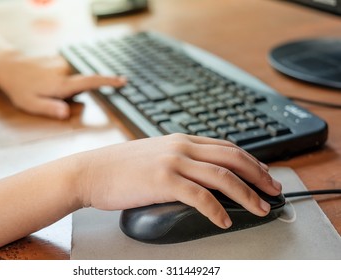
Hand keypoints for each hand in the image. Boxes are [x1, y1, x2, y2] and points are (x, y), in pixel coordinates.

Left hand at [0, 53, 125, 118]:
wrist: (7, 64)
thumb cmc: (19, 88)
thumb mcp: (31, 105)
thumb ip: (50, 110)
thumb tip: (66, 114)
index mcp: (62, 85)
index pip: (91, 82)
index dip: (108, 82)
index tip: (123, 82)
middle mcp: (65, 72)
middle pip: (80, 87)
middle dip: (71, 95)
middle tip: (50, 97)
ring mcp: (62, 63)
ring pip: (72, 80)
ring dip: (64, 88)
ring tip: (44, 89)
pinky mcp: (58, 60)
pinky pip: (65, 74)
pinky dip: (59, 80)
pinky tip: (43, 80)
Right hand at [79, 133, 281, 228]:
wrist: (90, 171)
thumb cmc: (118, 166)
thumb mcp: (153, 154)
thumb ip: (176, 158)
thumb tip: (197, 171)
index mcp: (180, 140)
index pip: (225, 147)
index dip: (250, 160)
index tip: (263, 173)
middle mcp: (181, 146)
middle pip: (232, 157)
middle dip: (259, 174)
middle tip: (274, 190)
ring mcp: (172, 162)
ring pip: (223, 176)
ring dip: (247, 194)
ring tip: (260, 209)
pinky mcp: (163, 180)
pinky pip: (200, 196)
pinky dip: (217, 210)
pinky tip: (224, 220)